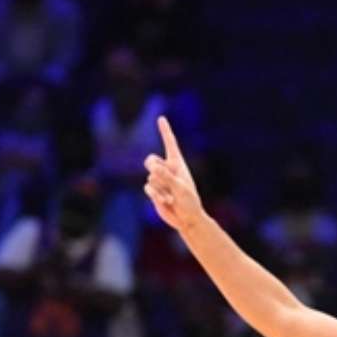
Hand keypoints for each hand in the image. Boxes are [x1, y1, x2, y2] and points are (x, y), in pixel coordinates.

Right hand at [144, 116, 203, 231]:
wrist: (187, 219)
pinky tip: (166, 202)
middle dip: (153, 168)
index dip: (165, 131)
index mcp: (177, 164)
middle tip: (162, 178)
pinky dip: (156, 195)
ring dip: (160, 188)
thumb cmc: (189, 202)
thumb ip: (167, 177)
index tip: (161, 118)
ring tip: (172, 197)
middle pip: (150, 160)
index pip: (170, 144)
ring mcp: (159, 180)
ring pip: (150, 177)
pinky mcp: (153, 191)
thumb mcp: (180, 188)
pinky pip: (147, 188)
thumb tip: (152, 168)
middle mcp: (167, 169)